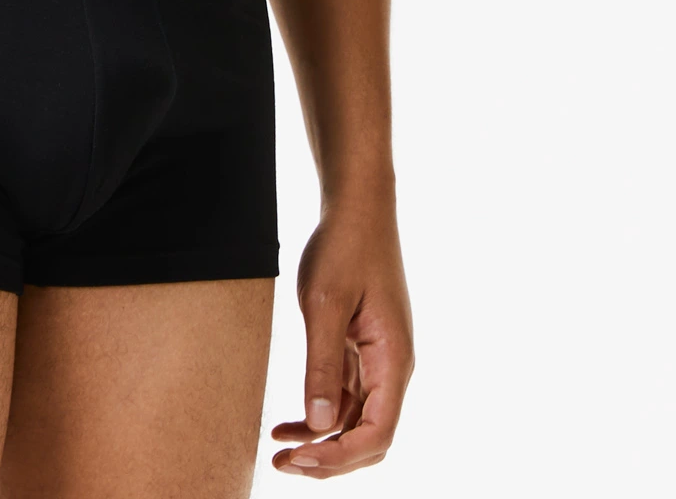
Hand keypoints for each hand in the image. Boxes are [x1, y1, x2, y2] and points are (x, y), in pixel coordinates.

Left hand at [271, 197, 412, 477]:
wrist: (356, 209)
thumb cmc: (345, 247)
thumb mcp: (324, 304)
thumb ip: (322, 366)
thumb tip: (321, 426)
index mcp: (393, 360)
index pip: (378, 434)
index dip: (341, 458)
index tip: (301, 462)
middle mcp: (392, 367)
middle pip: (370, 437)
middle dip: (331, 460)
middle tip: (285, 466)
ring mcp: (379, 360)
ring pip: (357, 421)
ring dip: (323, 442)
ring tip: (281, 454)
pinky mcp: (363, 350)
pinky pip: (348, 397)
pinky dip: (322, 415)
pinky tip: (291, 425)